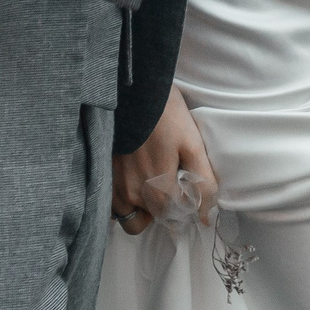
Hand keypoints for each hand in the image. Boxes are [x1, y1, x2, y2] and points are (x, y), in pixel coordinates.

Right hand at [112, 86, 215, 233]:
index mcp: (158, 191)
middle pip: (153, 218)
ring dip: (142, 207)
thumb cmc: (167, 115)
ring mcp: (114, 188)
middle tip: (170, 180)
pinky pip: (114, 206)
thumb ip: (203, 184)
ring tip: (152, 179)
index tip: (186, 186)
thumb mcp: (193, 145)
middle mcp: (132, 195)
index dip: (184, 206)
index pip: (174, 218)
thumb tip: (206, 217)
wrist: (134, 90)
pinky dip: (124, 200)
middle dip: (164, 208)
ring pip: (131, 216)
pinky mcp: (103, 177)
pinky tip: (134, 177)